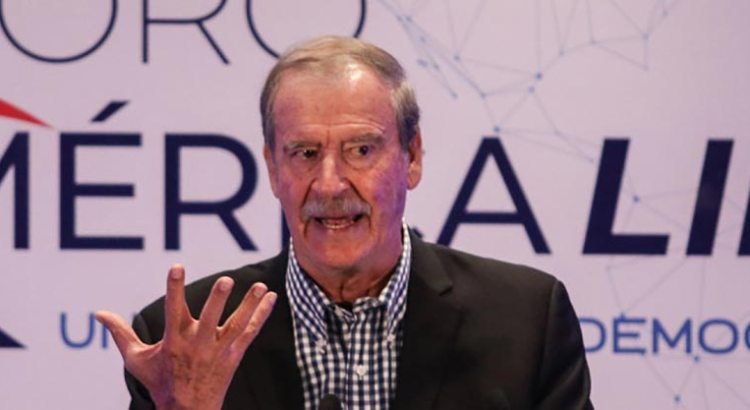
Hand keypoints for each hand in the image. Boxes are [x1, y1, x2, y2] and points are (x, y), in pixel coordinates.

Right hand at [96, 265, 276, 409]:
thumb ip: (120, 333)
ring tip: (260, 285)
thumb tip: (99, 313)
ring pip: (236, 324)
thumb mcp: (136, 360)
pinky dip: (262, 315)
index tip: (177, 266)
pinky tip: (271, 297)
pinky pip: (251, 332)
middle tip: (225, 280)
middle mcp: (198, 344)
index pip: (173, 309)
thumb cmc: (159, 382)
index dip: (174, 287)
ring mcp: (219, 351)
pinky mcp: (234, 356)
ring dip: (249, 304)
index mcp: (174, 341)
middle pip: (211, 319)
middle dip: (218, 300)